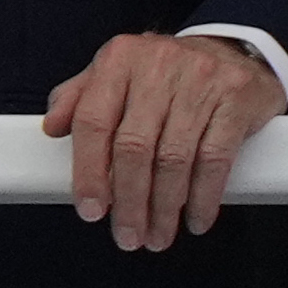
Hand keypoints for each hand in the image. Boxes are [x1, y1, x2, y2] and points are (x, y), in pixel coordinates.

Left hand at [43, 32, 285, 250]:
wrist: (230, 51)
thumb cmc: (164, 72)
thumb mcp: (117, 73)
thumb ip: (80, 98)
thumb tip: (52, 127)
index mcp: (120, 58)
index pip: (94, 120)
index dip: (89, 171)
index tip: (91, 210)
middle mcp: (158, 65)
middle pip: (134, 147)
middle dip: (129, 201)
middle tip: (129, 236)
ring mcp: (200, 81)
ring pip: (174, 159)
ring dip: (164, 208)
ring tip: (158, 236)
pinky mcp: (235, 99)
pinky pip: (215, 159)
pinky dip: (204, 198)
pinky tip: (195, 219)